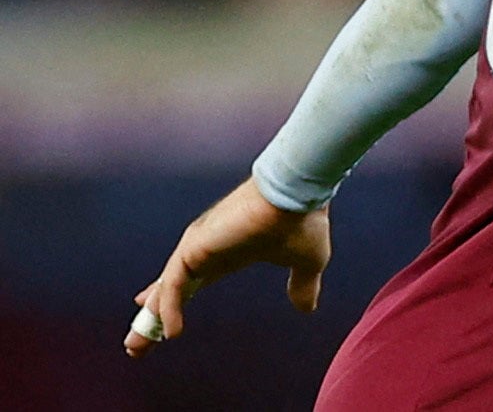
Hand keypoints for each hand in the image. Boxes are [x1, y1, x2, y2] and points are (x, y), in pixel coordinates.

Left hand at [125, 177, 331, 357]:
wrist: (298, 193)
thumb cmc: (303, 220)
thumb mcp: (307, 262)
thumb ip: (303, 285)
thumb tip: (307, 308)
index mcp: (231, 254)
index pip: (194, 281)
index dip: (177, 301)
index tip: (162, 323)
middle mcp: (209, 250)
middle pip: (172, 289)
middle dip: (155, 317)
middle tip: (137, 345)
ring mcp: (199, 247)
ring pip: (167, 288)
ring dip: (152, 318)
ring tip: (137, 347)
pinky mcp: (195, 247)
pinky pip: (174, 284)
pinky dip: (169, 308)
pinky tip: (171, 331)